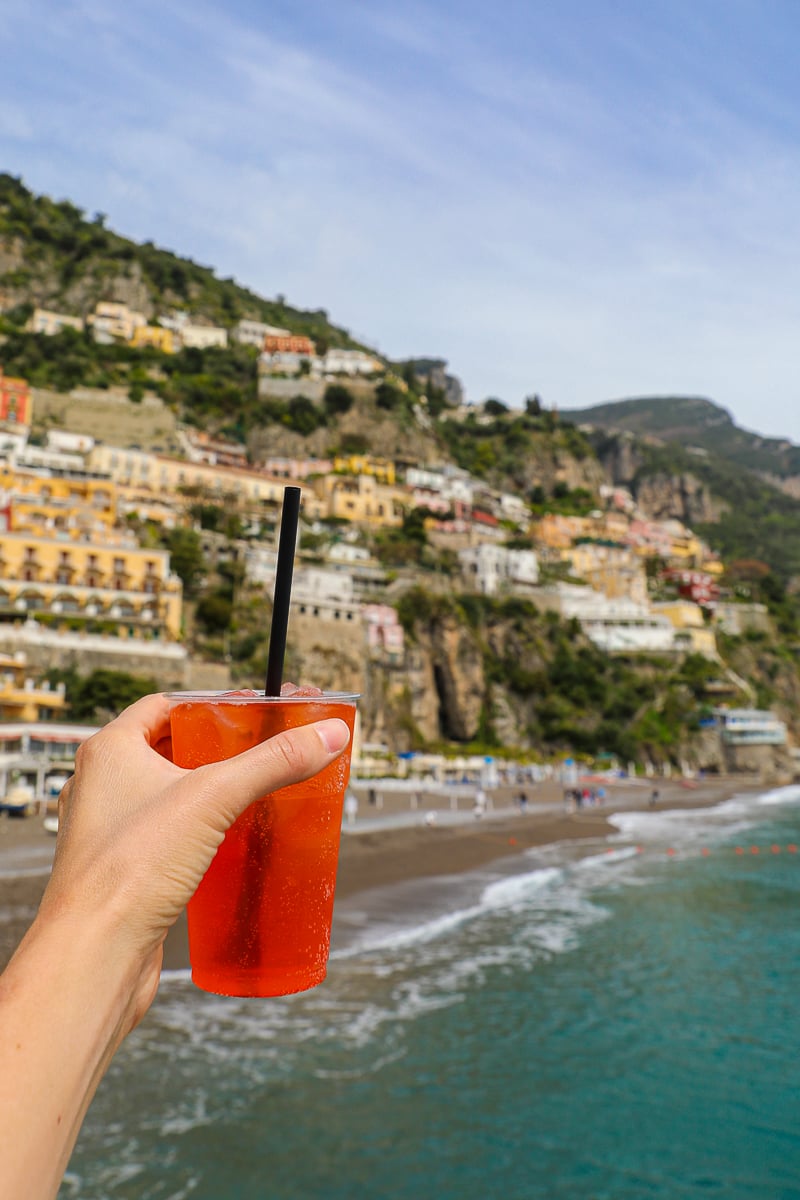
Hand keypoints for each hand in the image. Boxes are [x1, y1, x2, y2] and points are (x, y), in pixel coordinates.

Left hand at [40, 691, 350, 1028]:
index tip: (248, 713)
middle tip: (257, 752)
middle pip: (167, 749)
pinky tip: (225, 846)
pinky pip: (163, 838)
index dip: (208, 706)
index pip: (163, 706)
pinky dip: (195, 834)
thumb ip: (274, 761)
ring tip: (249, 796)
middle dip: (214, 750)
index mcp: (110, 752)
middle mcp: (102, 787)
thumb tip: (326, 735)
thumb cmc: (126, 873)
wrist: (94, 954)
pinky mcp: (123, 871)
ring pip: (165, 796)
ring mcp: (110, 830)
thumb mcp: (214, 799)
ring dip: (205, 794)